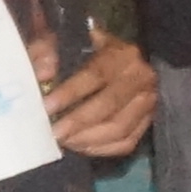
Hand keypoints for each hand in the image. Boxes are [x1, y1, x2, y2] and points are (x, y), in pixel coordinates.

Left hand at [42, 37, 157, 160]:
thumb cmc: (88, 51)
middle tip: (53, 133)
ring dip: (88, 138)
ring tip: (64, 141)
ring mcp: (148, 101)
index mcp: (120, 54)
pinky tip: (80, 146)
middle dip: (78, 122)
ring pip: (120, 128)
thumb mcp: (66, 42)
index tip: (46, 107)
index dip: (70, 93)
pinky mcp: (148, 120)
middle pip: (110, 105)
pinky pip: (126, 142)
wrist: (123, 61)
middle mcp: (141, 77)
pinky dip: (101, 148)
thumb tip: (42, 75)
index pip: (95, 75)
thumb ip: (48, 51)